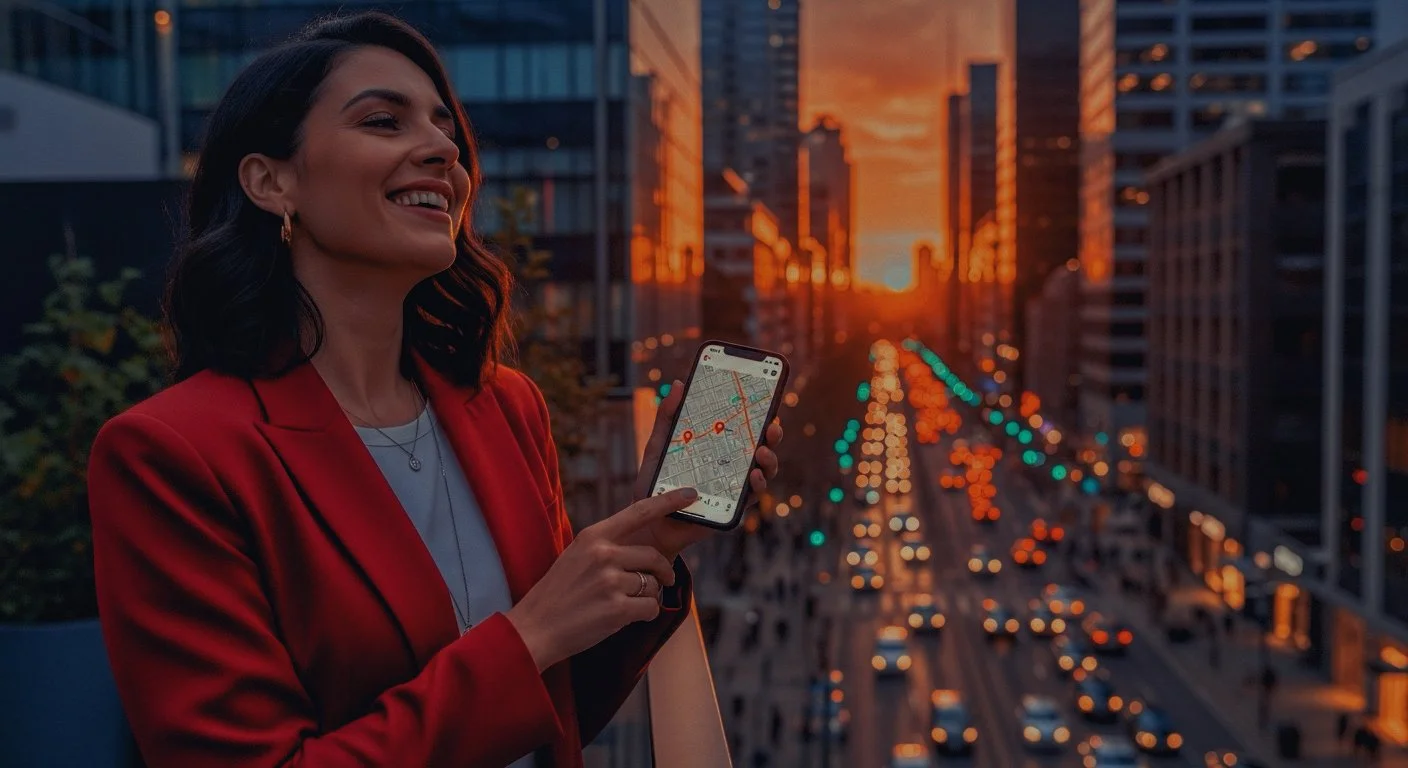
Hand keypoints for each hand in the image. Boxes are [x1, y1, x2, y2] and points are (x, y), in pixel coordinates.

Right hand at [505, 488, 698, 670]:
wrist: (534, 628)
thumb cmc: (558, 593)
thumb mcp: (576, 556)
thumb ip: (606, 547)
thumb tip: (642, 549)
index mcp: (593, 536)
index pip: (639, 511)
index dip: (668, 502)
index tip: (690, 494)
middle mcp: (603, 554)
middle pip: (654, 556)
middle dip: (664, 571)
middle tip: (664, 579)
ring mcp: (610, 582)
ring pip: (653, 585)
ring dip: (647, 597)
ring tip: (623, 604)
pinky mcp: (617, 610)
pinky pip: (650, 607)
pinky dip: (645, 614)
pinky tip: (624, 618)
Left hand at [630, 379, 784, 559]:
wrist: (648, 523)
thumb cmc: (655, 484)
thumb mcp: (658, 445)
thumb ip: (667, 416)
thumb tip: (678, 383)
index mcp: (718, 448)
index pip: (744, 428)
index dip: (759, 414)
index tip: (766, 398)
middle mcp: (731, 466)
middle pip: (761, 446)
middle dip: (772, 435)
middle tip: (773, 425)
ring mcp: (734, 487)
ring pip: (764, 471)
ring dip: (769, 460)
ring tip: (762, 451)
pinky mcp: (732, 509)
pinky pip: (752, 497)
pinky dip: (757, 486)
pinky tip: (753, 476)